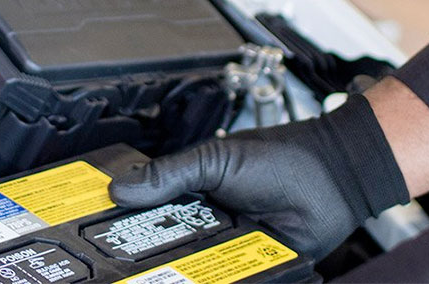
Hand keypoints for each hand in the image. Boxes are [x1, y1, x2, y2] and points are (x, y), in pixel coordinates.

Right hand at [109, 96, 407, 260]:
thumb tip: (118, 188)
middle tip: (112, 273)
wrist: (335, 178)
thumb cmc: (282, 157)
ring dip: (175, 275)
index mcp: (193, 194)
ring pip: (191, 272)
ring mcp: (230, 250)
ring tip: (151, 279)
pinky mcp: (252, 269)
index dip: (122, 232)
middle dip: (143, 263)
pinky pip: (228, 280)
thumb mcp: (216, 160)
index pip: (148, 219)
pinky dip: (209, 280)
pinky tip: (188, 281)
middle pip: (164, 253)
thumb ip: (170, 174)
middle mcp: (208, 224)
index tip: (93, 243)